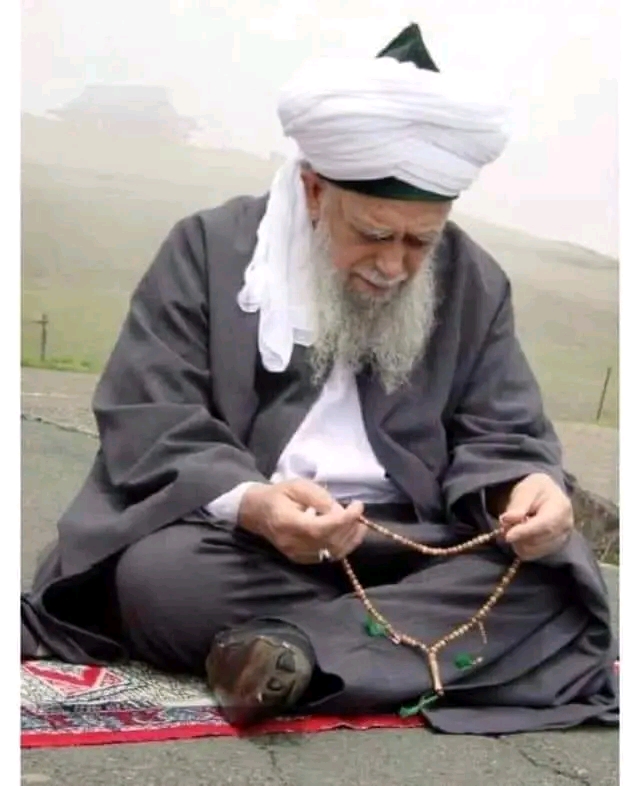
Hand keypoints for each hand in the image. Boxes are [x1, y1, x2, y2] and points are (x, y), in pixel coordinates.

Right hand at [237, 479, 366, 563]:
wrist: (258, 512)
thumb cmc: (278, 495)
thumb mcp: (297, 486)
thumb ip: (318, 497)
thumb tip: (339, 510)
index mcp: (287, 523)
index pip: (320, 528)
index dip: (343, 519)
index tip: (357, 505)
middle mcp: (292, 543)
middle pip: (328, 542)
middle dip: (349, 526)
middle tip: (357, 510)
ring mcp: (297, 554)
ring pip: (332, 552)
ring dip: (351, 538)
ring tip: (358, 521)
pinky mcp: (302, 559)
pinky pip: (328, 557)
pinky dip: (344, 546)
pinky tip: (351, 533)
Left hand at [498, 473, 573, 560]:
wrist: (545, 495)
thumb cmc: (535, 490)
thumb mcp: (526, 489)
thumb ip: (518, 504)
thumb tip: (508, 519)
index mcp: (561, 507)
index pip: (545, 525)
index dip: (525, 532)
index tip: (508, 535)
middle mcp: (565, 527)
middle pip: (538, 540)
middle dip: (517, 535)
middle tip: (504, 524)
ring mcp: (561, 540)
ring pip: (533, 550)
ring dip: (517, 541)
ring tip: (512, 527)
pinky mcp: (552, 549)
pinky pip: (532, 555)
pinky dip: (520, 547)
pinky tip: (519, 535)